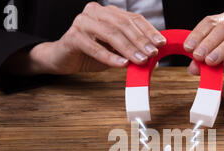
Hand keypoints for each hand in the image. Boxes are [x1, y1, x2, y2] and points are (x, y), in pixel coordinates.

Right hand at [3, 2, 165, 74]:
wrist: (62, 59)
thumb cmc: (89, 53)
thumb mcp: (115, 51)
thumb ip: (132, 51)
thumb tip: (155, 59)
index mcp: (109, 12)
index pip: (133, 18)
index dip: (149, 31)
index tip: (161, 44)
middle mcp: (96, 12)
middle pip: (123, 25)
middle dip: (140, 40)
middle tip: (152, 53)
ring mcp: (83, 22)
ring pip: (111, 34)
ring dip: (128, 49)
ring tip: (141, 60)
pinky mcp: (73, 36)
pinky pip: (95, 47)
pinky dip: (110, 57)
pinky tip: (122, 65)